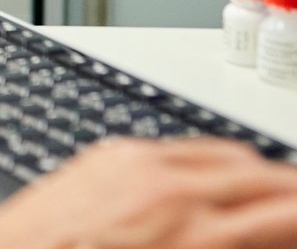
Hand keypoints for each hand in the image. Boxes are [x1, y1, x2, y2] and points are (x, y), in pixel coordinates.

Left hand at [0, 139, 296, 247]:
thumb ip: (231, 247)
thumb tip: (263, 239)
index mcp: (197, 235)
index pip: (287, 210)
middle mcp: (169, 189)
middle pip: (263, 175)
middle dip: (287, 192)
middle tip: (293, 209)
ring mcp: (135, 163)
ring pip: (226, 154)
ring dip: (255, 175)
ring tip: (270, 198)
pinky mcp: (108, 153)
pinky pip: (178, 148)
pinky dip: (209, 165)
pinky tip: (214, 184)